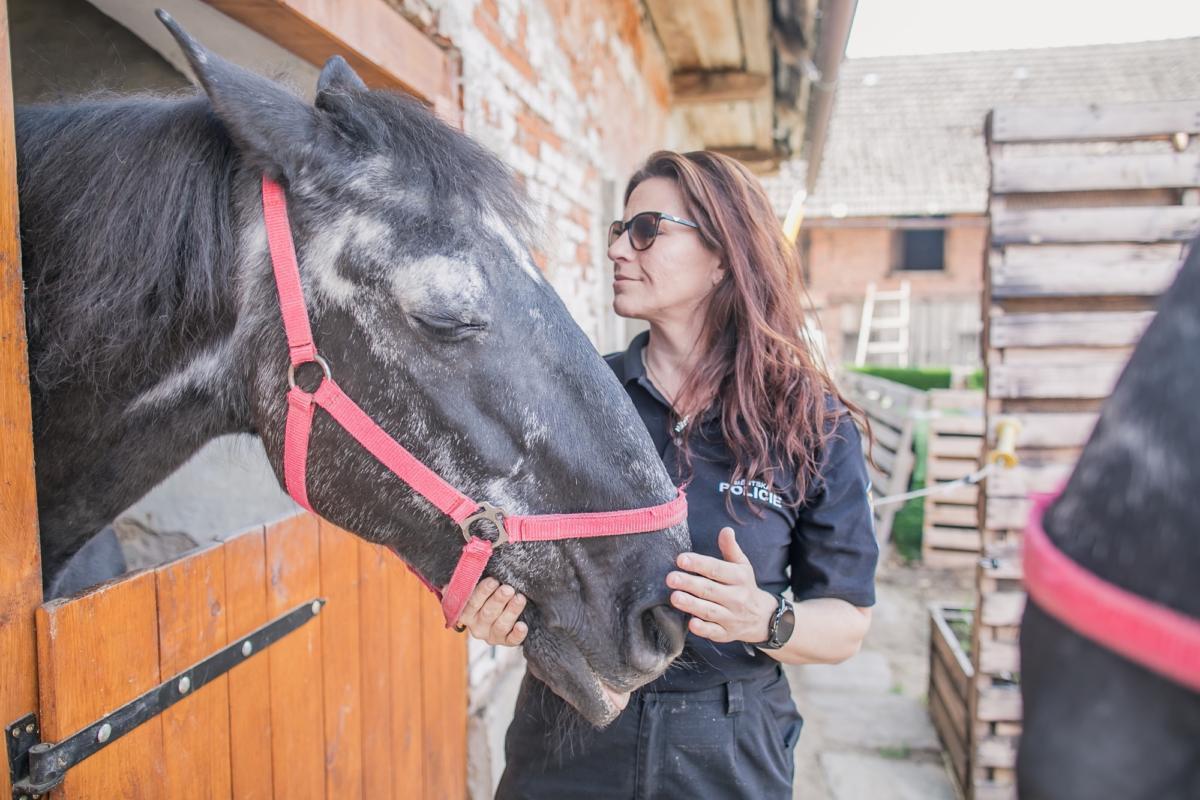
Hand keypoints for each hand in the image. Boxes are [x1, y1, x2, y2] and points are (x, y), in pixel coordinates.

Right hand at [456, 577, 527, 646]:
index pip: (470, 603)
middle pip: (487, 613)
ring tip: (520, 598)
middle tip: (508, 589)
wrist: (500, 606)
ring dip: (511, 612)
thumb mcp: (472, 587)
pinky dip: (517, 634)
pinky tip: (522, 626)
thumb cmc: (485, 592)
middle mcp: (476, 626)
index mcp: (464, 613)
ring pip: (500, 626)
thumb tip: (451, 581)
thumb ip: (464, 583)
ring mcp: (490, 635)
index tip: (493, 580)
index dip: (482, 592)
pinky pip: (511, 641)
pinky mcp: (505, 641)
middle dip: (498, 600)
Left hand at [666, 527, 778, 643]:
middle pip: (710, 590)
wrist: (762, 618)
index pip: (717, 569)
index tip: (680, 559)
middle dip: (690, 584)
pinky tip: (691, 623)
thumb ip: (731, 549)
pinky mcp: (726, 634)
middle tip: (670, 578)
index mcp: (739, 578)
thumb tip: (726, 530)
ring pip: (710, 611)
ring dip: (692, 605)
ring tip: (674, 597)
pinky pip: (714, 632)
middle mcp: (736, 598)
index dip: (699, 564)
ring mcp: (731, 617)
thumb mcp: (742, 566)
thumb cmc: (744, 586)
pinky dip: (703, 629)